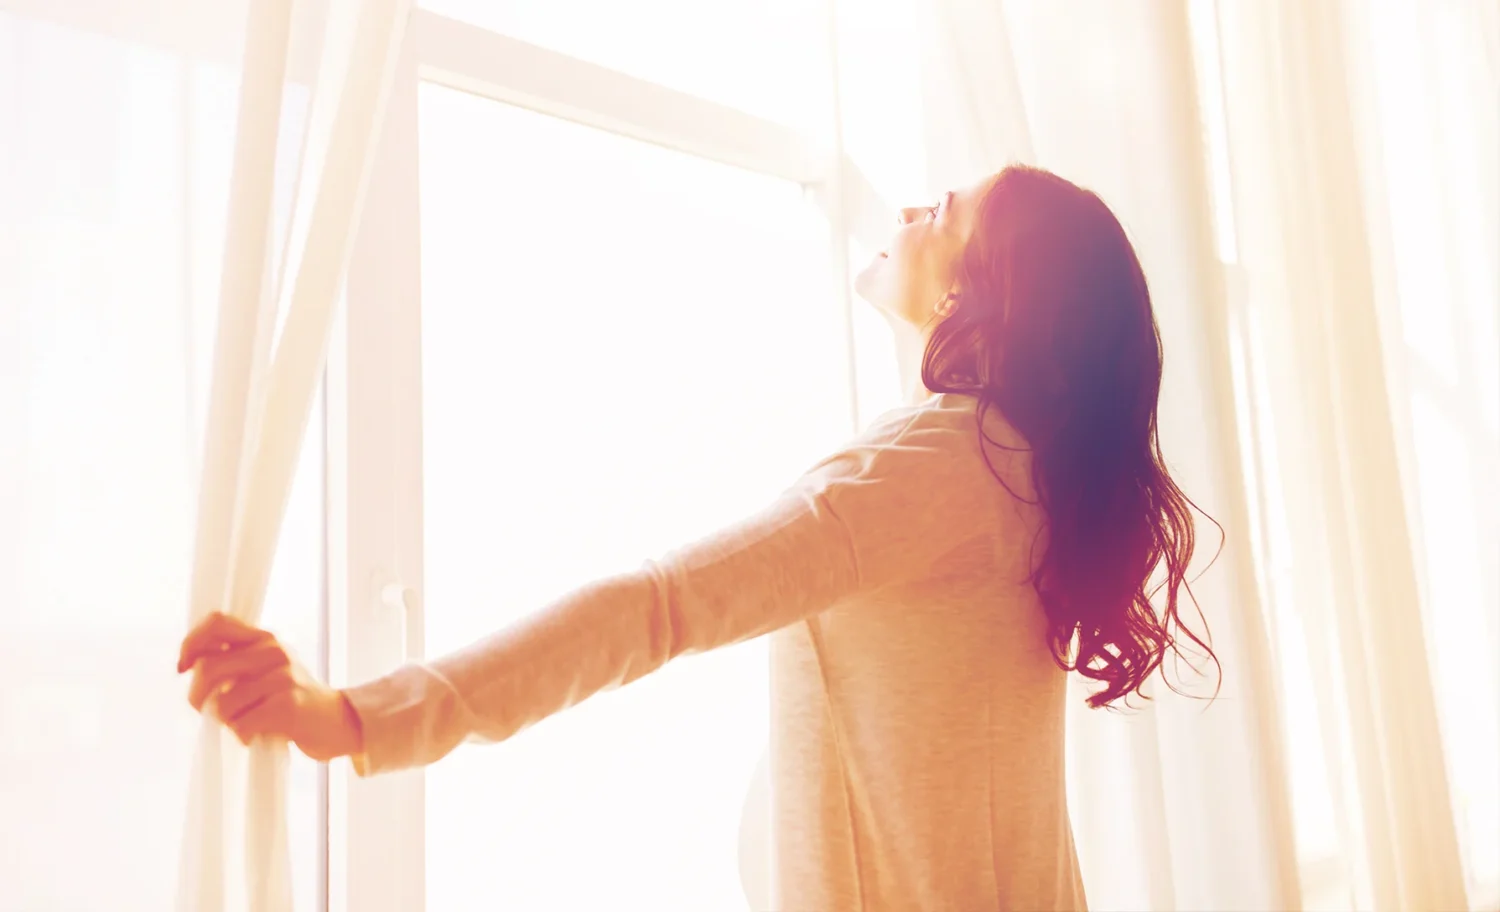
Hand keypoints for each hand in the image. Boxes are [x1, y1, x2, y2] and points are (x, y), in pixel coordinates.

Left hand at [177, 612, 362, 762]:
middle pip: (208, 669)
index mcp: (264, 638)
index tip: (184, 668)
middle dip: (198, 699)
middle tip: (212, 713)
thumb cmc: (290, 700)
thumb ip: (233, 661)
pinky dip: (243, 736)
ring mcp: (283, 676)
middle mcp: (273, 651)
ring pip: (220, 705)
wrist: (337, 722)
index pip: (215, 623)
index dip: (190, 644)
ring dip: (226, 723)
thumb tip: (189, 666)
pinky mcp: (289, 704)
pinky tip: (260, 734)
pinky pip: (240, 725)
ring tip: (246, 724)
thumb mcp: (265, 670)